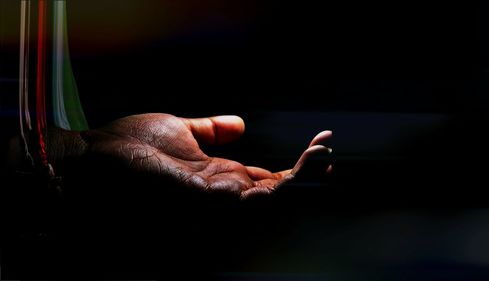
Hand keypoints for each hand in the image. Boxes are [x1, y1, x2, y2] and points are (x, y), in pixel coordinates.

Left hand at [77, 113, 332, 198]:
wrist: (94, 160)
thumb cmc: (128, 147)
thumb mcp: (179, 129)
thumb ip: (211, 130)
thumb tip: (241, 123)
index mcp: (217, 175)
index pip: (264, 178)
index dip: (293, 167)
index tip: (317, 145)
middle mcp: (224, 193)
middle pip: (275, 193)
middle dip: (306, 176)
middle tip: (330, 154)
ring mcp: (221, 200)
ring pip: (275, 199)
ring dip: (304, 177)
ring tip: (325, 154)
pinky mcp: (216, 200)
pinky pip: (261, 197)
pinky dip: (289, 180)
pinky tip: (306, 160)